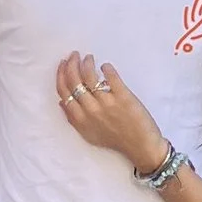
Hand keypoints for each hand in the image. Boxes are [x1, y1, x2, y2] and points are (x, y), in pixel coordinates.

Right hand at [54, 51, 170, 173]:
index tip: (63, 64)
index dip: (61, 75)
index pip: (64, 92)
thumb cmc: (114, 140)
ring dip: (87, 63)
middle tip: (74, 55)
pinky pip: (111, 77)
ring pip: (90, 76)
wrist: (140, 146)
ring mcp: (107, 102)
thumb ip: (73, 119)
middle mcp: (90, 110)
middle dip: (71, 64)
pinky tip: (105, 66)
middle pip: (74, 81)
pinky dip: (107, 68)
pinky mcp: (123, 97)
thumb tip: (62, 102)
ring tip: (89, 57)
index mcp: (80, 119)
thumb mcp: (88, 134)